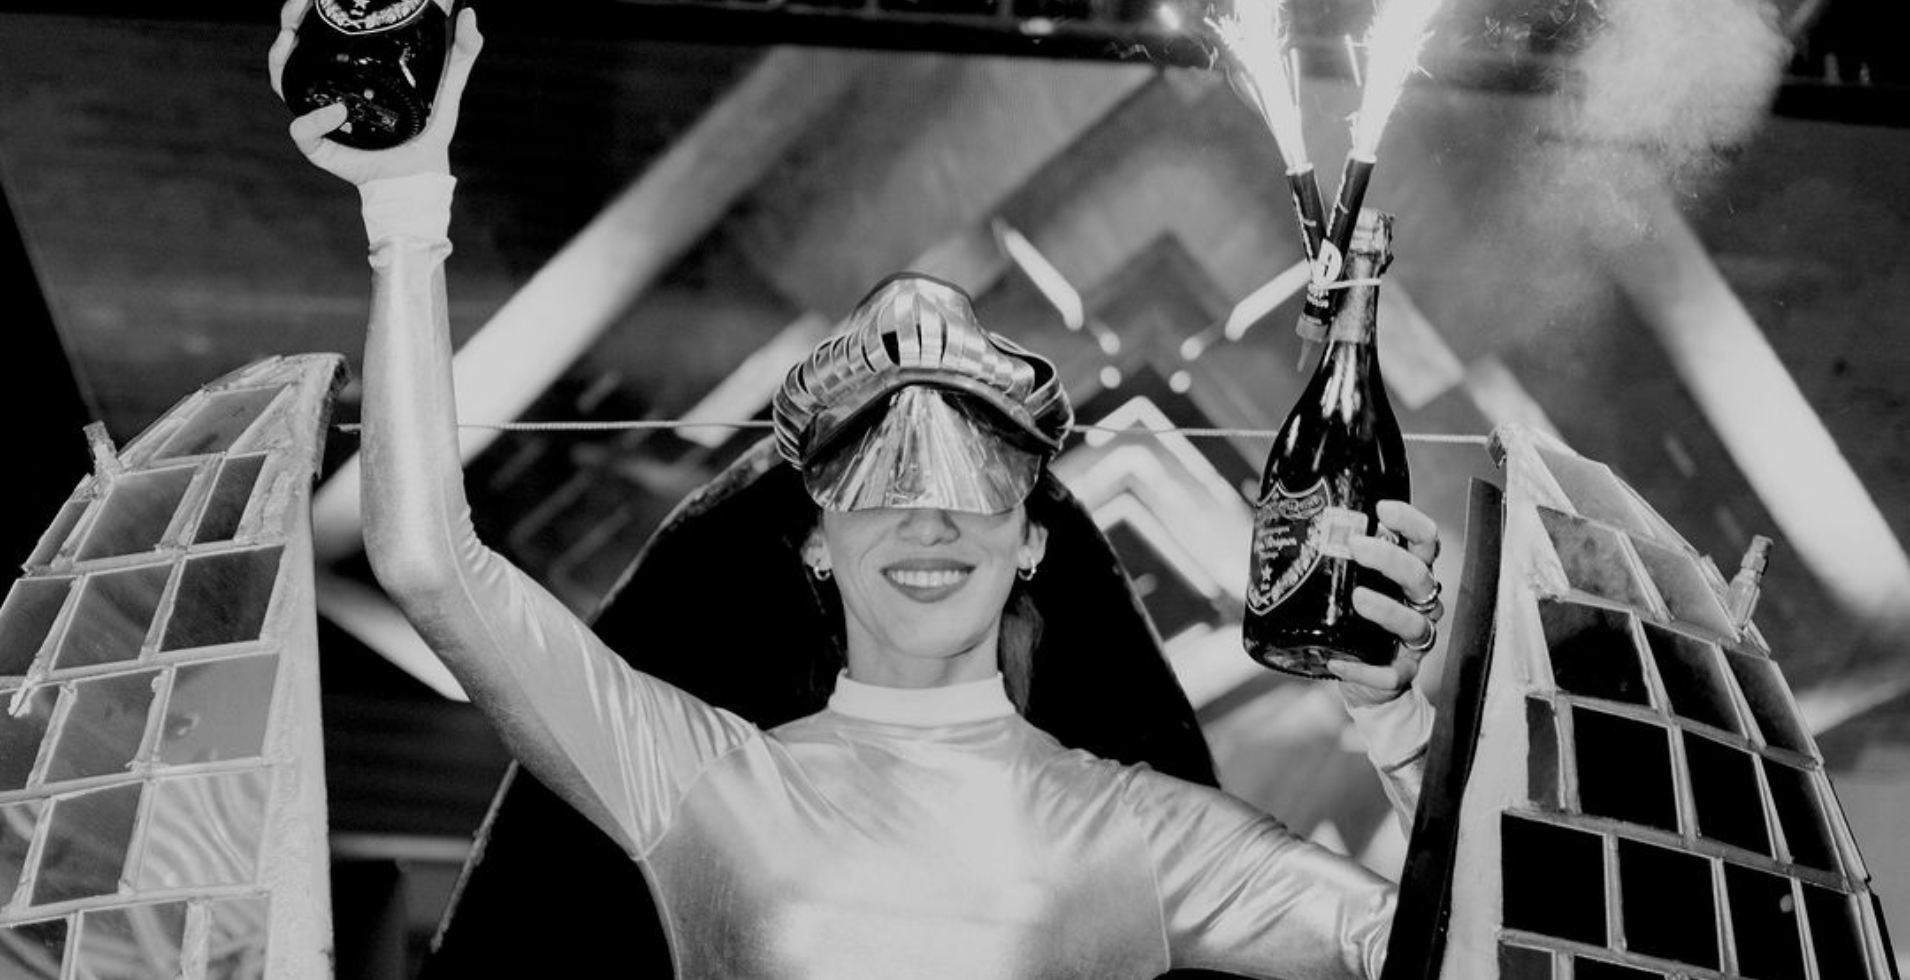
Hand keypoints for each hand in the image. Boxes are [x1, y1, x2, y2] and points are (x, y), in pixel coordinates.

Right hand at [269, 0, 484, 185]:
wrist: (423, 173)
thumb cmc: (429, 126)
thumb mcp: (449, 82)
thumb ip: (462, 50)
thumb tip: (469, 13)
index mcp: (351, 65)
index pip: (319, 27)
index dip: (308, 7)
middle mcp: (329, 84)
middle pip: (292, 47)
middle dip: (289, 22)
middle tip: (296, 11)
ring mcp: (320, 112)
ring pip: (283, 81)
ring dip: (280, 60)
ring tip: (290, 40)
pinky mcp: (321, 145)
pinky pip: (301, 129)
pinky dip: (312, 119)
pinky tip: (336, 110)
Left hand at [1328, 499, 1443, 706]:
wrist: (1361, 673)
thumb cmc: (1353, 618)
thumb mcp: (1346, 580)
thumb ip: (1329, 554)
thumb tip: (1274, 517)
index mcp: (1410, 574)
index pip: (1425, 541)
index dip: (1410, 522)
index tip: (1382, 509)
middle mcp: (1419, 604)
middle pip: (1419, 575)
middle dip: (1390, 559)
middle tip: (1356, 546)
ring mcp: (1414, 640)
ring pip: (1414, 623)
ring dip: (1388, 609)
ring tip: (1358, 599)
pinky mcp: (1401, 672)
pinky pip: (1392, 674)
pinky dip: (1367, 671)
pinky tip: (1338, 663)